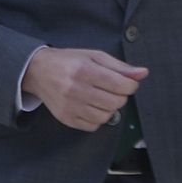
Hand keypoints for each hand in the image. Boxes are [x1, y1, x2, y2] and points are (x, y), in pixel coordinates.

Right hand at [21, 47, 146, 131]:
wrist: (38, 71)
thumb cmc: (68, 62)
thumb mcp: (94, 56)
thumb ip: (120, 66)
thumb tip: (143, 73)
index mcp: (85, 70)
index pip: (122, 85)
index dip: (131, 85)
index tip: (126, 82)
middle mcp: (77, 89)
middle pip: (116, 102)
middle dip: (120, 96)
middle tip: (111, 88)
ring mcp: (71, 106)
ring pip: (107, 116)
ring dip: (109, 108)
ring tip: (101, 97)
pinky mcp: (66, 118)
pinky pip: (93, 126)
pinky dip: (97, 118)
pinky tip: (91, 106)